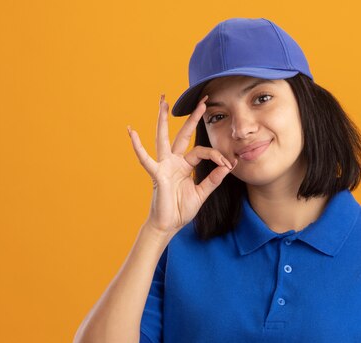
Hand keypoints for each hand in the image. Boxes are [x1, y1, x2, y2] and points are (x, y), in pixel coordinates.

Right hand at [127, 94, 236, 236]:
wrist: (169, 225)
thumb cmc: (181, 209)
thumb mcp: (202, 193)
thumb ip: (213, 179)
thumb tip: (228, 166)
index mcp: (185, 165)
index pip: (202, 151)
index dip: (216, 155)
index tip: (228, 163)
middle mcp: (174, 161)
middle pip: (182, 134)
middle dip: (191, 118)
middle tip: (201, 100)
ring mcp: (164, 165)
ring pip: (163, 138)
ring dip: (163, 119)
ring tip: (163, 100)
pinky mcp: (156, 174)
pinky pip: (145, 159)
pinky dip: (137, 146)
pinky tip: (131, 131)